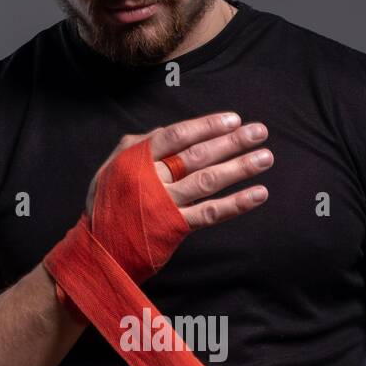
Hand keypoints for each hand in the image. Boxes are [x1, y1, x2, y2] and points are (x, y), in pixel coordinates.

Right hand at [86, 112, 272, 223]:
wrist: (98, 245)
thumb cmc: (109, 199)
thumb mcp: (114, 164)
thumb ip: (142, 145)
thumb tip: (170, 130)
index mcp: (138, 158)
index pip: (177, 135)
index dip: (207, 126)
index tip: (234, 119)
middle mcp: (153, 179)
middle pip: (198, 155)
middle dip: (232, 142)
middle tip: (260, 131)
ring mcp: (165, 204)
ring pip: (208, 181)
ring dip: (239, 168)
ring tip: (266, 158)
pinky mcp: (175, 228)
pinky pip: (210, 214)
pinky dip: (236, 204)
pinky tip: (258, 194)